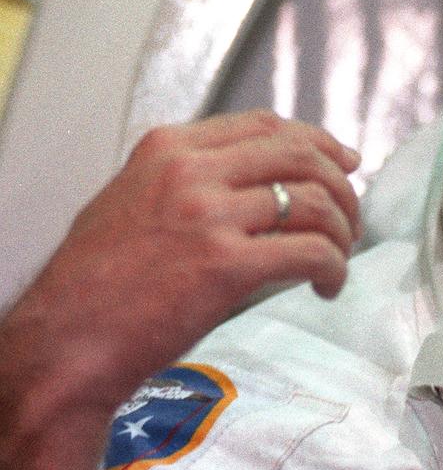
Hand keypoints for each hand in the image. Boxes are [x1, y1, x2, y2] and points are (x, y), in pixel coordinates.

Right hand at [0, 110, 360, 469]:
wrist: (63, 344)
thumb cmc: (95, 284)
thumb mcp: (130, 200)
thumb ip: (187, 177)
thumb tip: (259, 175)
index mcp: (167, 149)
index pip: (265, 124)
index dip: (317, 141)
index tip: (344, 162)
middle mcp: (190, 172)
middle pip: (301, 155)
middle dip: (341, 185)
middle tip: (352, 217)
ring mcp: (209, 216)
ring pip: (314, 202)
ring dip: (342, 231)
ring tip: (339, 257)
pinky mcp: (227, 265)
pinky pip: (311, 251)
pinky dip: (334, 268)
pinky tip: (327, 286)